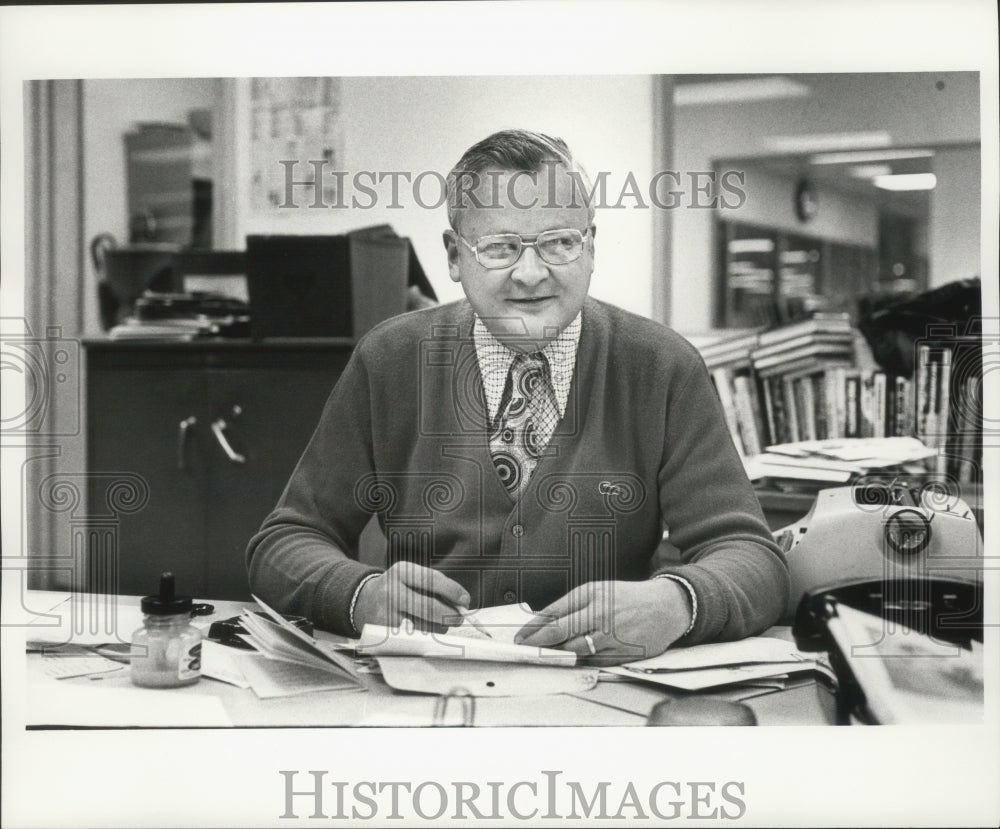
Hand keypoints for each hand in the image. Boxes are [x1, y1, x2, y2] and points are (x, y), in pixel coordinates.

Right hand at [352, 562, 470, 633]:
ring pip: (424, 626)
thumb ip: (435, 587)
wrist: (363, 600)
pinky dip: (424, 635)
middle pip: (430, 607)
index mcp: (402, 571)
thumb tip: (461, 604)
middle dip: (450, 614)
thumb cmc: (399, 588)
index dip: (452, 591)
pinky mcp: (385, 632)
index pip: (432, 580)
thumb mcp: (412, 577)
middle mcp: (392, 590)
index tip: (465, 600)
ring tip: (435, 622)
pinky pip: (414, 638)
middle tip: (459, 618)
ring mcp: (386, 613)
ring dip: (438, 627)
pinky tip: (420, 628)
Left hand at [514, 579, 691, 665]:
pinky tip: (571, 663)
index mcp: (592, 595)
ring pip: (576, 651)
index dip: (534, 627)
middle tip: (524, 650)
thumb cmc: (628, 598)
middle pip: (561, 633)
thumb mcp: (598, 590)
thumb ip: (572, 604)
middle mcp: (601, 614)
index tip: (520, 637)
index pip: (555, 613)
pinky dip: (580, 663)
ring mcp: (612, 636)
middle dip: (538, 644)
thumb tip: (545, 621)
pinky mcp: (623, 653)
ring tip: (544, 658)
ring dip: (557, 656)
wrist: (667, 606)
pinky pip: (594, 662)